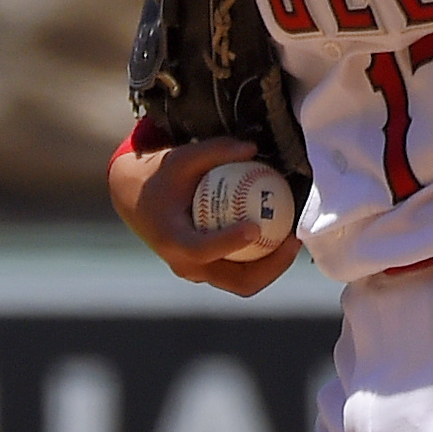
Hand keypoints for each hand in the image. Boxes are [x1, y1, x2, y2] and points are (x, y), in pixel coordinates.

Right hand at [114, 134, 301, 295]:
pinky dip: (264, 261)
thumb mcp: (182, 158)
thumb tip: (253, 148)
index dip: (229, 243)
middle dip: (270, 268)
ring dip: (273, 267)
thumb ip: (215, 150)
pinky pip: (242, 273)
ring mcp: (199, 272)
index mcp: (173, 240)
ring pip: (243, 283)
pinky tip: (282, 237)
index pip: (202, 250)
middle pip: (235, 281)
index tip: (254, 228)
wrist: (138, 203)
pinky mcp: (210, 271)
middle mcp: (186, 264)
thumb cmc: (161, 178)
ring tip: (293, 241)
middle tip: (291, 241)